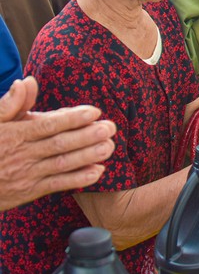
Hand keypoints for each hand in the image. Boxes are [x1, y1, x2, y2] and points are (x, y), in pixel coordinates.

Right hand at [0, 77, 116, 210]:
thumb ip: (11, 103)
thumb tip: (28, 81)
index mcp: (15, 134)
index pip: (48, 124)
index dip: (72, 118)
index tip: (94, 112)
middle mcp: (22, 154)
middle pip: (60, 144)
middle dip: (87, 136)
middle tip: (111, 127)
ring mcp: (26, 175)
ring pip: (62, 164)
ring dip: (88, 156)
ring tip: (109, 146)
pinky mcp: (29, 192)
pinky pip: (56, 184)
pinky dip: (77, 179)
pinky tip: (97, 171)